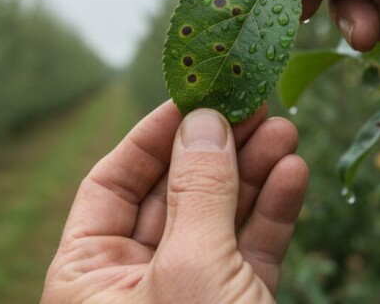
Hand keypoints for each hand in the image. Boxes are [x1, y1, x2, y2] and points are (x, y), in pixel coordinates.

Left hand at [42, 103, 308, 302]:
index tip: (194, 96)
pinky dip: (273, 214)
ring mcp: (187, 297)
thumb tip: (202, 121)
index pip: (111, 183)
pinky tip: (293, 174)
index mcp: (87, 278)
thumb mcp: (191, 273)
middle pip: (172, 195)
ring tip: (285, 127)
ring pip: (218, 219)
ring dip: (253, 173)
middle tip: (254, 102)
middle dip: (215, 149)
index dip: (152, 136)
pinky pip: (251, 253)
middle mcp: (131, 284)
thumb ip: (198, 193)